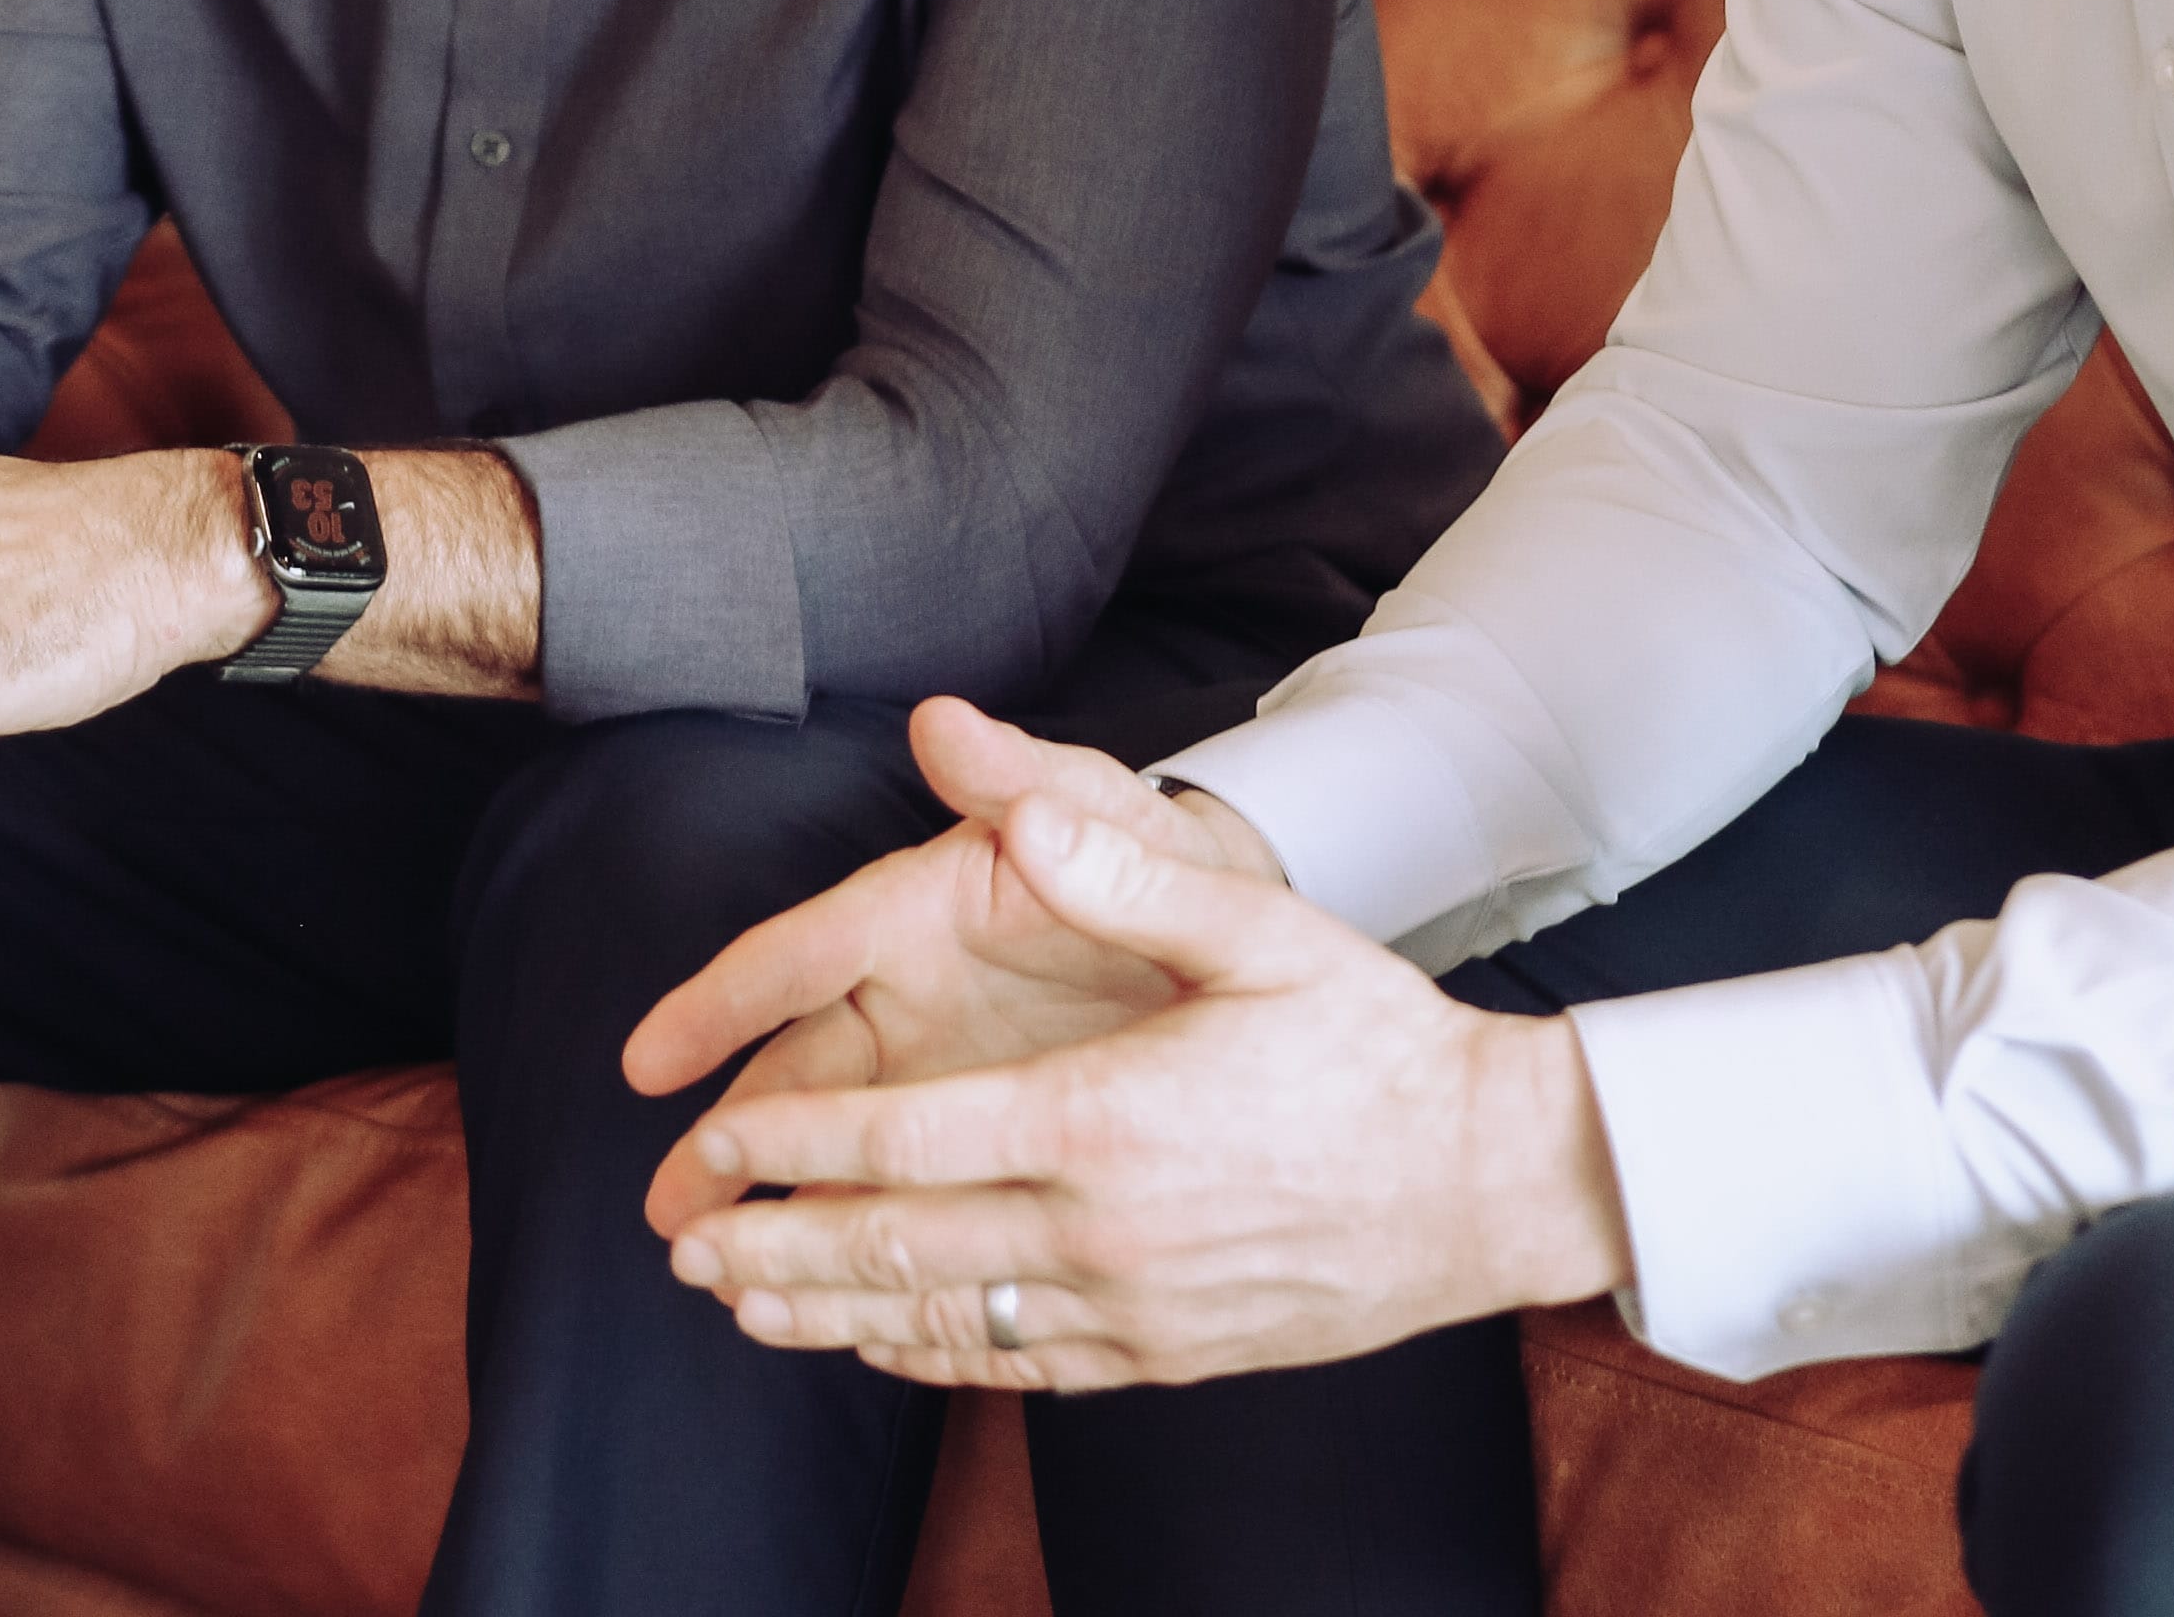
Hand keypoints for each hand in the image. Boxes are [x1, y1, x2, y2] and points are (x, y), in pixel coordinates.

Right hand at [626, 697, 1271, 1233]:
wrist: (1240, 935)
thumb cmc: (1159, 858)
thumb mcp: (1106, 810)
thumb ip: (1026, 776)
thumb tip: (944, 720)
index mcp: (918, 911)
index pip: (799, 954)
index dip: (720, 1006)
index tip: (648, 1061)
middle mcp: (907, 994)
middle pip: (796, 1071)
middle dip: (728, 1140)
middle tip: (667, 1214)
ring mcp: (937, 1071)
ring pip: (834, 1143)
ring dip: (773, 1204)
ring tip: (712, 1274)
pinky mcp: (979, 1132)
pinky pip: (899, 1190)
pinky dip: (855, 1239)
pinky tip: (817, 1299)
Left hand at [654, 785, 1635, 1390]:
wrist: (1489, 1180)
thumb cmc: (1372, 1042)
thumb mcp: (1259, 929)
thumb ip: (1122, 873)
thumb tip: (1014, 806)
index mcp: (1103, 1119)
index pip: (905, 1143)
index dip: (793, 1147)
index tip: (715, 1145)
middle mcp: (1103, 1229)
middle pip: (899, 1250)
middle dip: (777, 1250)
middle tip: (684, 1246)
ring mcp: (1135, 1307)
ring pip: (945, 1323)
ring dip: (830, 1316)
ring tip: (743, 1307)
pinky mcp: (1168, 1354)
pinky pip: (1020, 1368)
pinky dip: (932, 1359)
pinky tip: (880, 1344)